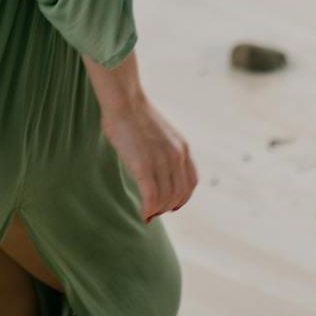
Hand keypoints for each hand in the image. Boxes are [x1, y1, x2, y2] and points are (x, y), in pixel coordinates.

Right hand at [100, 96, 197, 220]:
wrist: (124, 102)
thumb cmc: (134, 115)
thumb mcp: (160, 134)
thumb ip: (164, 150)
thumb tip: (155, 166)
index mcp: (182, 148)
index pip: (190, 183)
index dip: (182, 197)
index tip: (171, 204)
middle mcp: (177, 157)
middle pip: (179, 194)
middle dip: (167, 206)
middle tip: (154, 210)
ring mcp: (161, 162)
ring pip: (165, 199)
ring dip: (157, 210)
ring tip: (147, 212)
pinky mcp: (144, 166)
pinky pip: (150, 198)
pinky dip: (147, 209)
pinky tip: (142, 213)